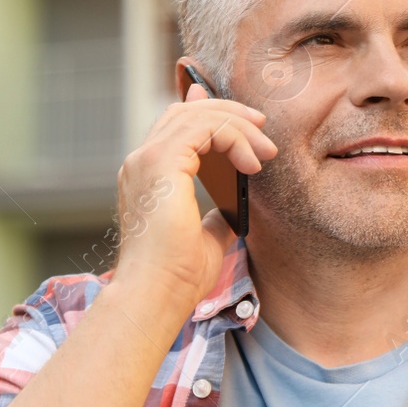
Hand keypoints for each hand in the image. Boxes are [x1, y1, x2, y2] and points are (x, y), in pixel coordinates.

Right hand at [110, 78, 276, 310]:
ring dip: (238, 126)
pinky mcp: (160, 163)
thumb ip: (217, 214)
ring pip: (196, 116)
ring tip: (266, 150)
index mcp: (148, 178)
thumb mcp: (207, 238)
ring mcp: (146, 160)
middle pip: (185, 113)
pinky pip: (203, 128)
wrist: (157, 294)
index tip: (249, 122)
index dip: (209, 112)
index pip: (175, 127)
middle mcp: (141, 163)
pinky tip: (251, 162)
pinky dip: (233, 137)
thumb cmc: (178, 277)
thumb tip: (234, 205)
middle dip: (229, 114)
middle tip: (263, 128)